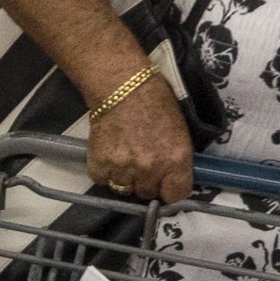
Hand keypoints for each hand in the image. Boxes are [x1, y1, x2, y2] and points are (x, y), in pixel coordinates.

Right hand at [83, 78, 192, 202]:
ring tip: (123, 155)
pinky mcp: (99, 165)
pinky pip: (102, 179)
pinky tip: (109, 152)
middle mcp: (150, 169)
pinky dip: (104, 170)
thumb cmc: (155, 101)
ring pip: (124, 188)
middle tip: (141, 161)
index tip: (165, 184)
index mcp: (176, 159)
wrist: (121, 85)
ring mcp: (123, 169)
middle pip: (147, 193)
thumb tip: (171, 179)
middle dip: (145, 181)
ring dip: (124, 176)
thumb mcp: (180, 131)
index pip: (176, 195)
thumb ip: (177, 160)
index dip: (170, 189)